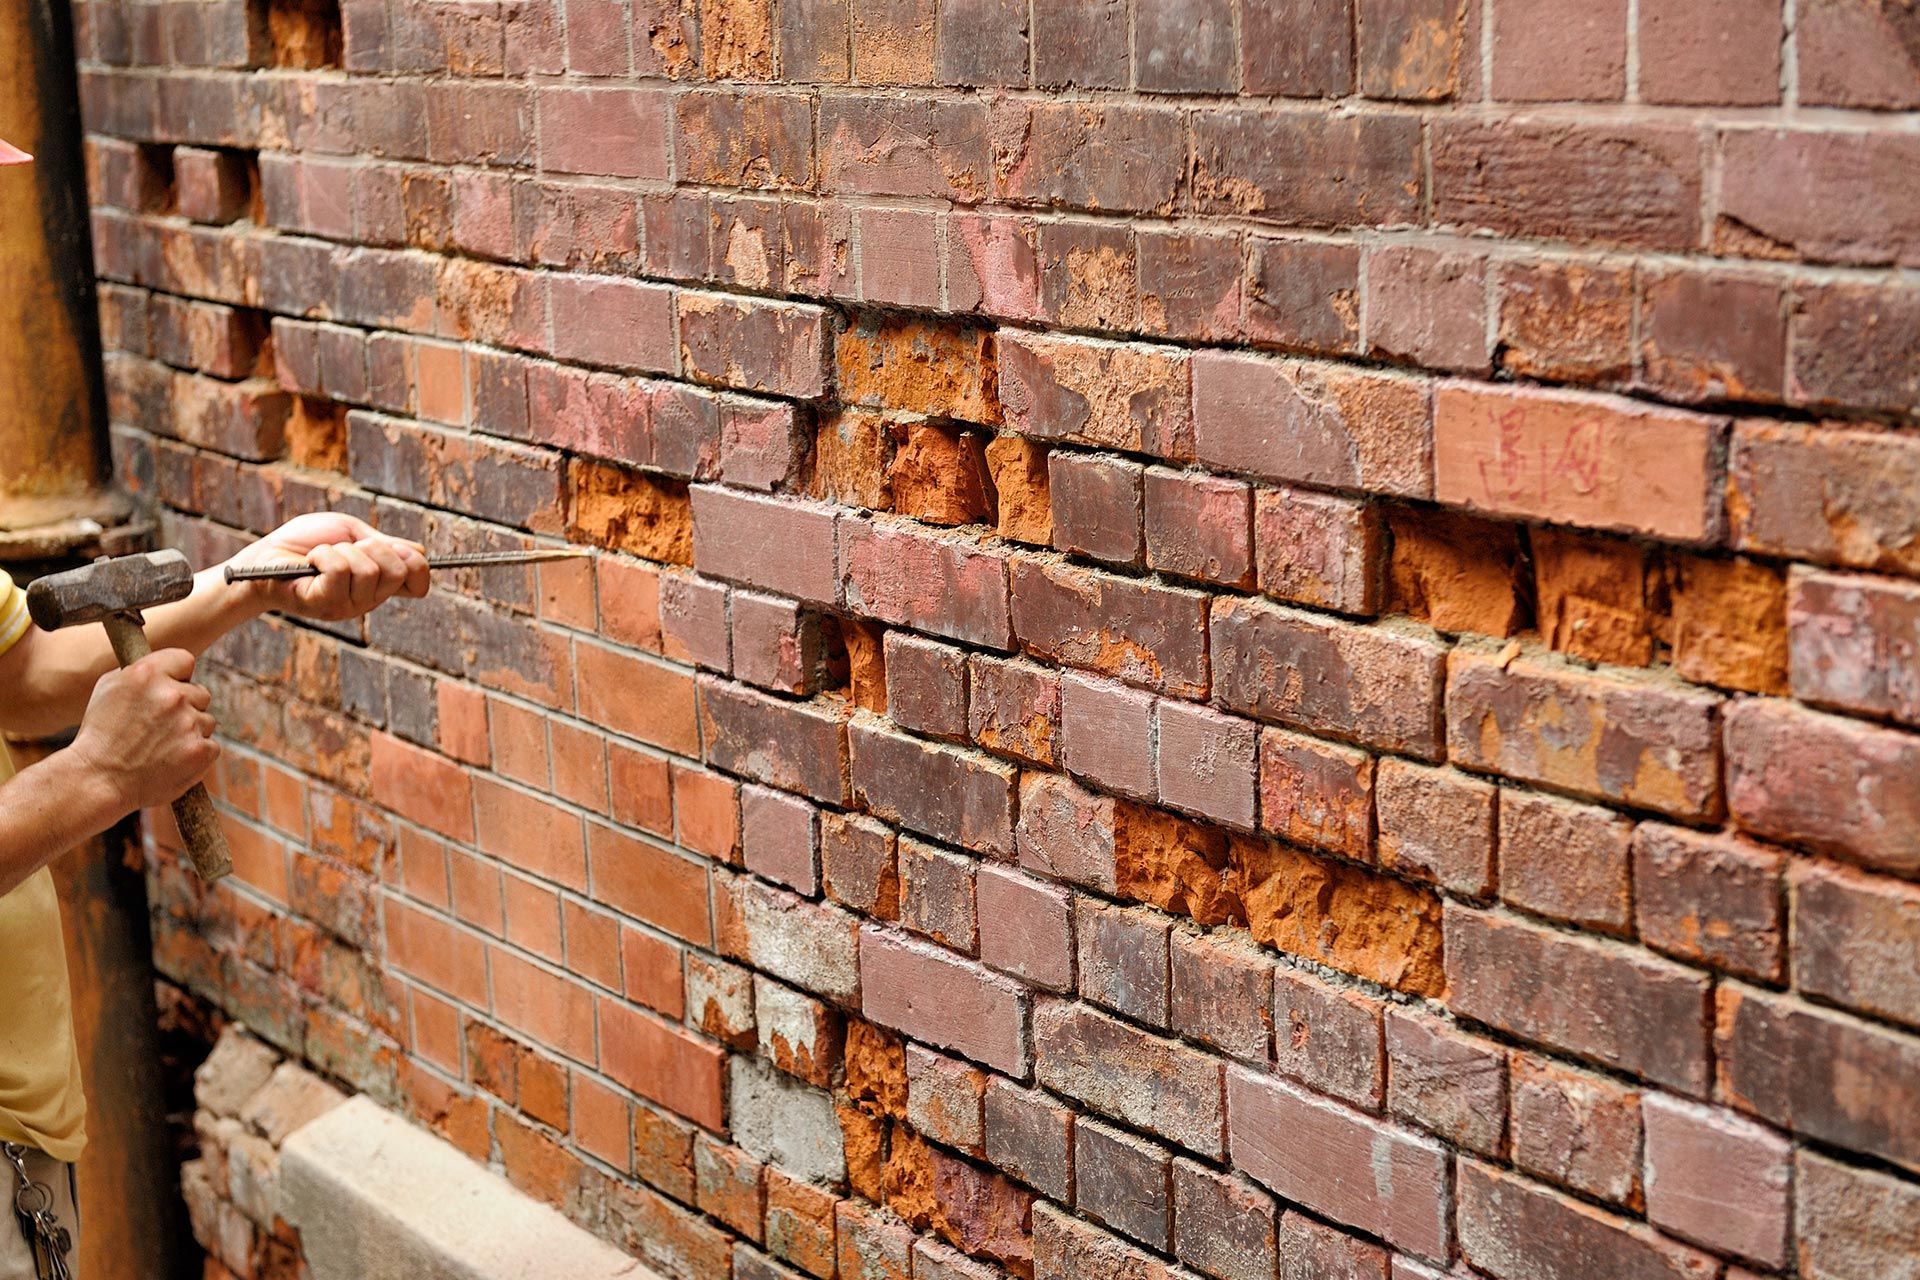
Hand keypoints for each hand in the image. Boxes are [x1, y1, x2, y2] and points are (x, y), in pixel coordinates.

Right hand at [68, 649, 218, 812]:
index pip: (185, 660)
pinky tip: (171, 760)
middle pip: (200, 693)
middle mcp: (172, 695)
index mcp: (147, 674)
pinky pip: (211, 745)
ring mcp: (188, 723)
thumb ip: (142, 673)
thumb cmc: (99, 735)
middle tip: (159, 727)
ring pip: (206, 720)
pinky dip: (196, 753)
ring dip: (190, 731)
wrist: (96, 779)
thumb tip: (168, 668)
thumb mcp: (109, 689)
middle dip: (185, 707)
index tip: (172, 688)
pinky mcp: (200, 749)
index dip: (179, 676)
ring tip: (160, 747)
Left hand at [225, 513, 429, 621]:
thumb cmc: (306, 542)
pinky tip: (311, 561)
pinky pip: (340, 571)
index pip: (419, 583)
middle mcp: (368, 600)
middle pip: (397, 570)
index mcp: (379, 584)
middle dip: (372, 547)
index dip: (415, 563)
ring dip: (341, 550)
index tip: (394, 549)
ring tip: (322, 556)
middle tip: (347, 548)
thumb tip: (419, 552)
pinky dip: (323, 555)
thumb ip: (385, 544)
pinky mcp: (324, 604)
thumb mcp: (353, 534)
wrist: (265, 555)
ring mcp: (348, 606)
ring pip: (368, 570)